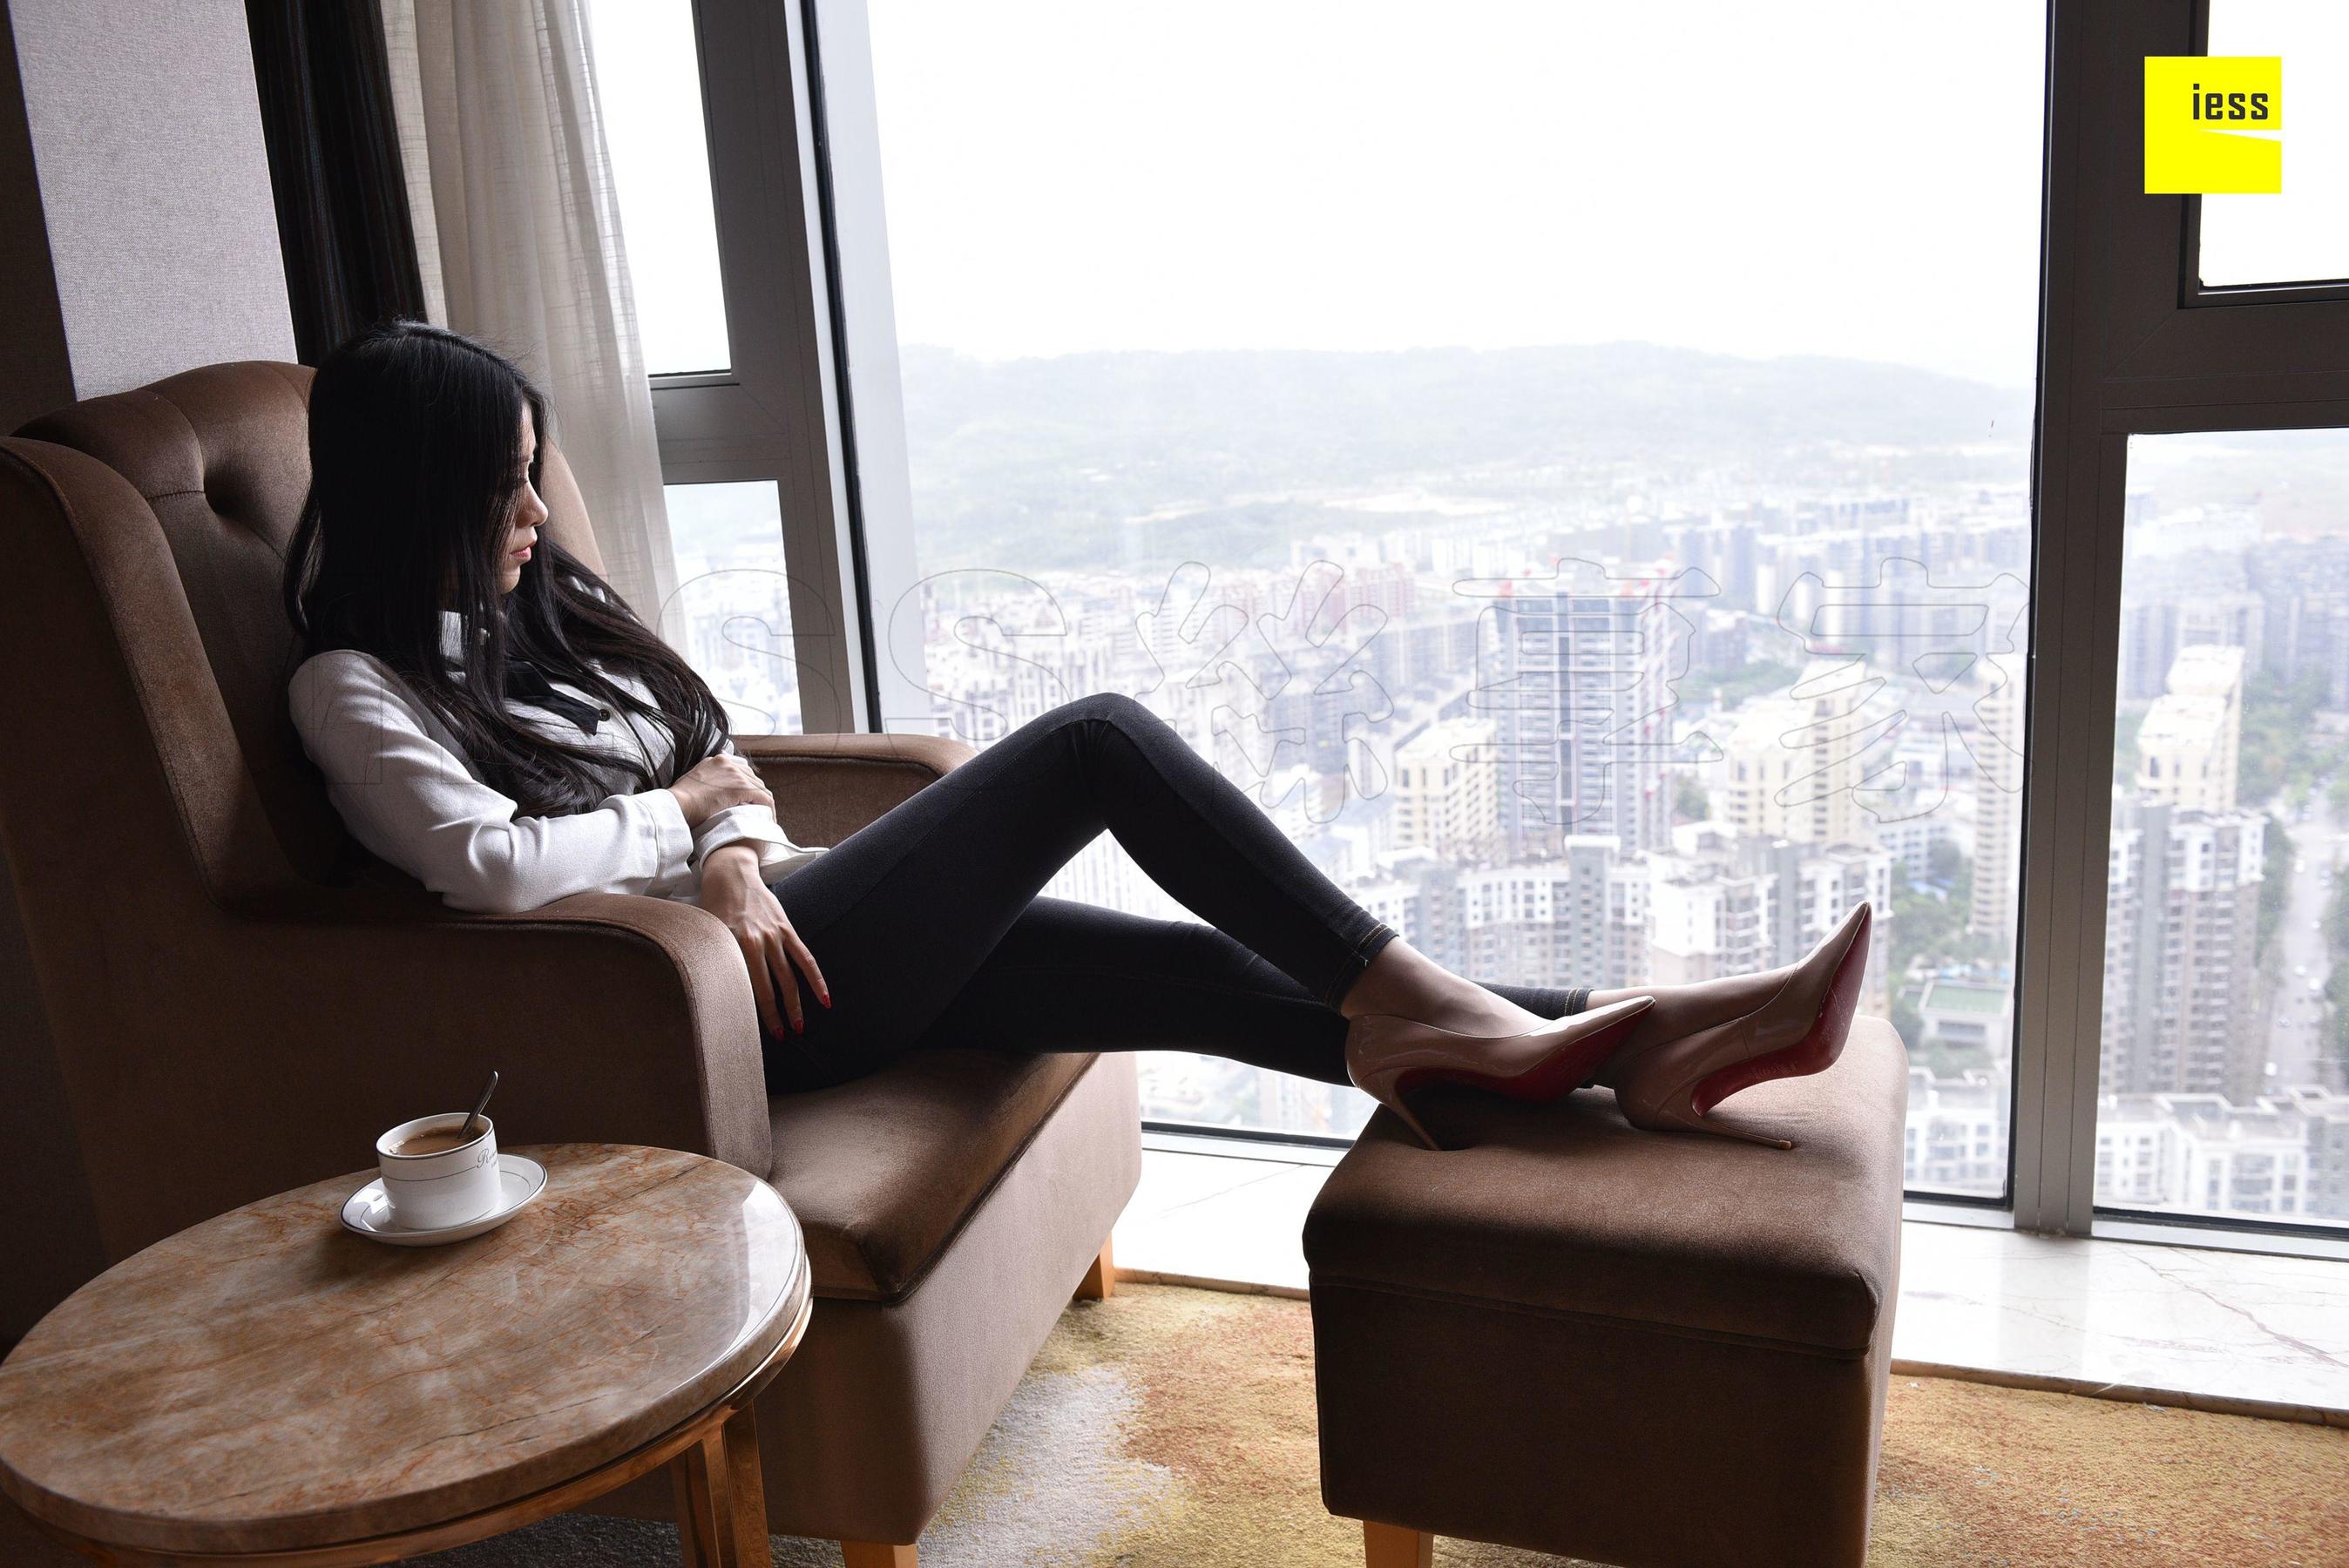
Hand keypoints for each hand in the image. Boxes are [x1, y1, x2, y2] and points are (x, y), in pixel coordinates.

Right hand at [667, 754, 772, 828]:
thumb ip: (705, 786)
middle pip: (752, 778)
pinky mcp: (741, 787)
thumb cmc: (680, 803)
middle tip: (759, 812)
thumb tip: (712, 796)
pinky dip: (768, 810)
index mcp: (715, 762)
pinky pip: (763, 798)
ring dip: (764, 804)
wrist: (676, 805)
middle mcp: (727, 763)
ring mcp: (735, 773)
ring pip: (760, 788)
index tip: (747, 802)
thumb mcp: (692, 786)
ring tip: (764, 819)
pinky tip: (768, 822)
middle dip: (757, 795)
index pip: (739, 772)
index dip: (746, 788)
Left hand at [698, 844, 827, 1034]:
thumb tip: (712, 991)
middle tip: (780, 1037)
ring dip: (795, 1005)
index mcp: (732, 945)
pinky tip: (825, 999)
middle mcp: (755, 942)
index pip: (742, 986)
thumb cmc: (712, 906)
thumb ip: (713, 959)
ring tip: (799, 1027)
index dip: (748, 1010)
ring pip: (789, 978)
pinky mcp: (787, 929)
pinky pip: (805, 958)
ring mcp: (774, 935)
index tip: (752, 1032)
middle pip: (768, 987)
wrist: (730, 873)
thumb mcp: (705, 933)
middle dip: (775, 1015)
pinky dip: (815, 980)